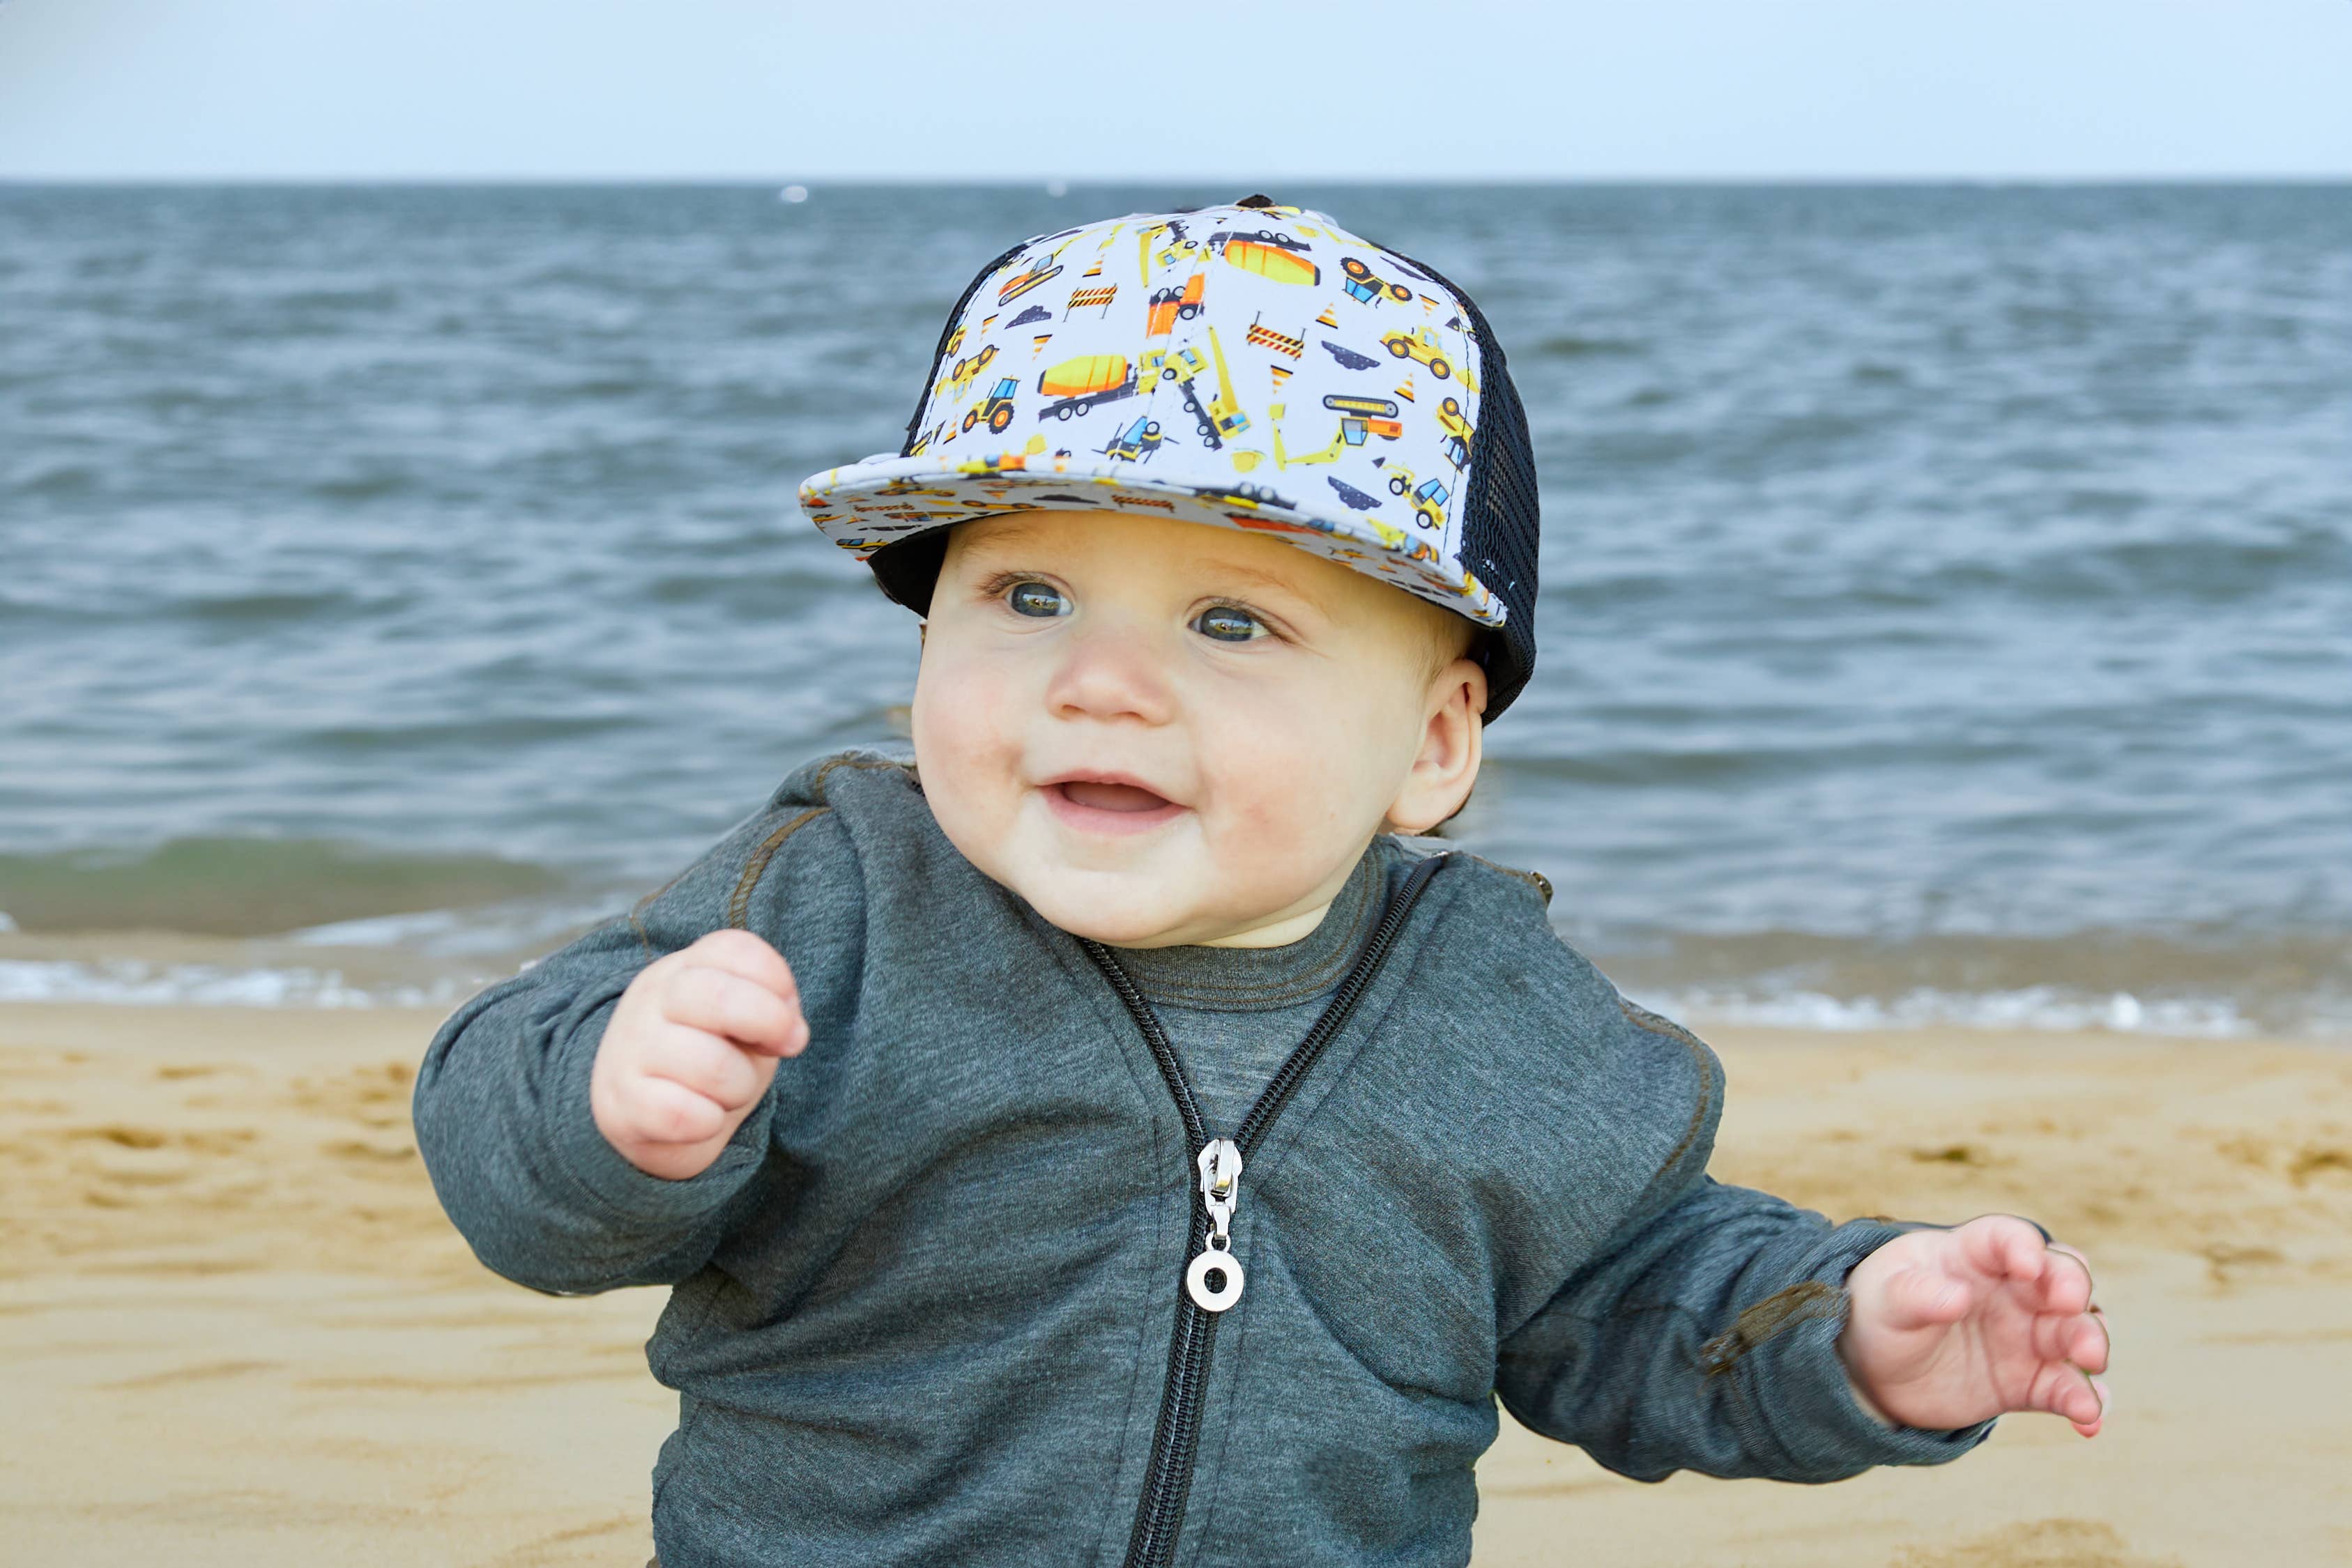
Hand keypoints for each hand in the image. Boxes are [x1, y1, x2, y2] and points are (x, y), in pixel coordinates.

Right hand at [590, 930, 808, 1179]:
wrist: (644, 1113)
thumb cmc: (709, 1056)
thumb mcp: (746, 1021)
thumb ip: (772, 1009)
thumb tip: (791, 1033)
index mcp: (686, 967)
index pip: (736, 949)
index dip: (778, 983)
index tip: (788, 1017)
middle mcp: (652, 998)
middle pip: (719, 997)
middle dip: (769, 1025)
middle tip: (781, 1049)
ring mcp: (631, 1049)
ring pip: (713, 1067)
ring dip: (741, 1088)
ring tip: (729, 1092)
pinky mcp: (622, 1104)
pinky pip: (683, 1115)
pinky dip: (710, 1123)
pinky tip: (703, 1119)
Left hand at [1838, 1215, 2109, 1436]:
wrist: (1876, 1369)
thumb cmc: (1882, 1312)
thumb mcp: (1887, 1299)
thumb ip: (1917, 1294)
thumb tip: (1957, 1297)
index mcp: (1973, 1255)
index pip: (2008, 1238)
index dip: (2023, 1246)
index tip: (2027, 1265)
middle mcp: (2012, 1291)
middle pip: (2060, 1279)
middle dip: (2074, 1288)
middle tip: (2071, 1306)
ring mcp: (2026, 1336)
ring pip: (2075, 1332)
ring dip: (2090, 1342)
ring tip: (2089, 1362)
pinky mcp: (2030, 1382)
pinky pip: (2066, 1389)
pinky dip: (2085, 1402)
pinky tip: (2088, 1421)